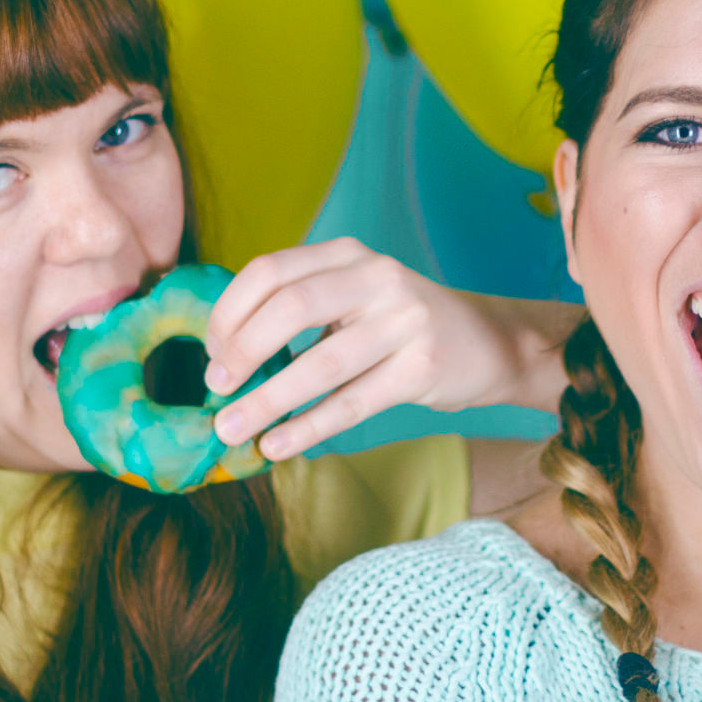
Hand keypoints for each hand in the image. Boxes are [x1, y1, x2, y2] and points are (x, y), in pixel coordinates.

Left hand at [202, 237, 577, 459]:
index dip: (230, 312)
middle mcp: (377, 278)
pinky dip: (307, 428)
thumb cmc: (400, 325)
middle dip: (242, 351)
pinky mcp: (422, 368)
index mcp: (348, 254)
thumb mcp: (353, 296)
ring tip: (231, 430)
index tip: (210, 353)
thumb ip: (299, 308)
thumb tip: (222, 353)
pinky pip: (351, 403)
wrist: (490, 343)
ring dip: (267, 401)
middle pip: (291, 307)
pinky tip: (277, 446)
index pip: (271, 271)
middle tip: (215, 389)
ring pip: (321, 364)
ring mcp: (404, 321)